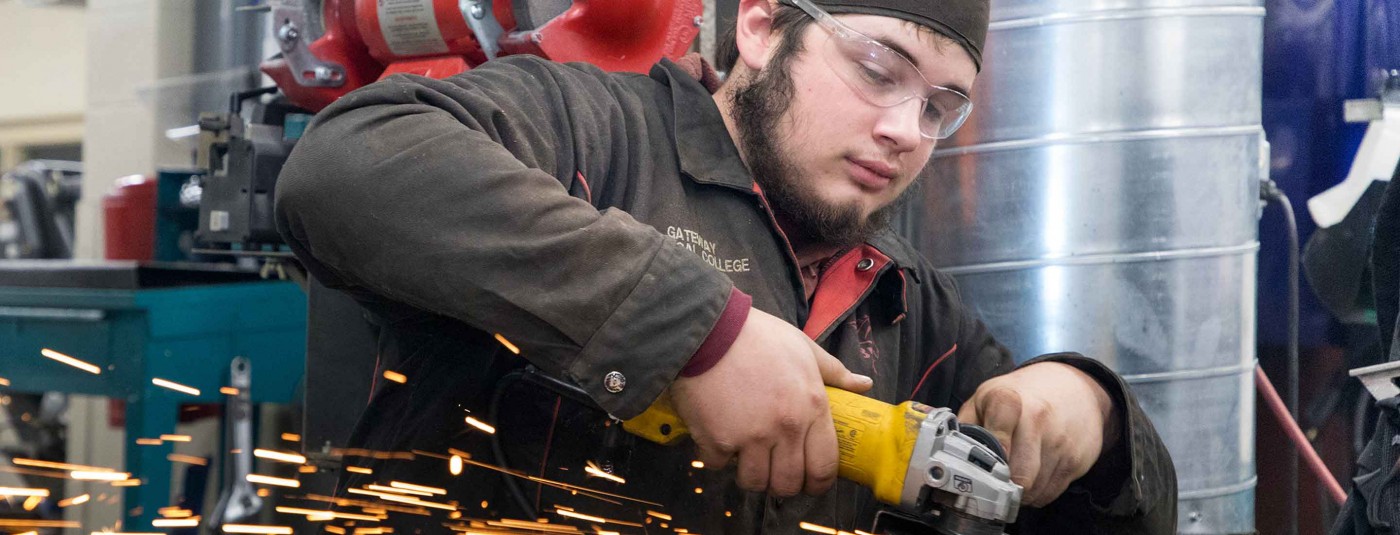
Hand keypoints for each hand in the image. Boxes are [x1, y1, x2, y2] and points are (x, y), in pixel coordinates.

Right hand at [669, 308, 872, 496]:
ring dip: (750, 474)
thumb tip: (864, 385)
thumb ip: (835, 372)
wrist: (710, 329)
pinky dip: (718, 457)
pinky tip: (719, 438)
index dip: (818, 483)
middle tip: (774, 470)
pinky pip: (720, 466)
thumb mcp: (804, 347)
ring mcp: (751, 437)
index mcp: (812, 407)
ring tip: (746, 457)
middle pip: (788, 484)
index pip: (824, 466)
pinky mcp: (717, 440)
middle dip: (782, 484)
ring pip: (754, 482)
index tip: (810, 482)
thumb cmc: (758, 336)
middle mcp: (786, 428)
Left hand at [957, 362, 1118, 506]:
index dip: (989, 460)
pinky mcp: (1077, 461)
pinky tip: (1032, 476)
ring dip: (1019, 493)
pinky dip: (1036, 494)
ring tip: (1013, 477)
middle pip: (1018, 476)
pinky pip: (1050, 494)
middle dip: (1002, 487)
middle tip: (993, 484)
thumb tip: (946, 456)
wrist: (1074, 387)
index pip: (997, 438)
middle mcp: (1038, 420)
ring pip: (1034, 491)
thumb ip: (965, 424)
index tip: (982, 467)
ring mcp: (1061, 442)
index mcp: (1008, 401)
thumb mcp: (985, 397)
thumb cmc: (1020, 395)